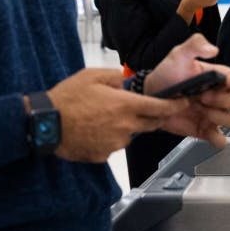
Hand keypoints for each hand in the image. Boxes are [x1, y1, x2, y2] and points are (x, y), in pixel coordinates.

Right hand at [48, 69, 183, 162]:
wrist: (46, 124)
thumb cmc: (67, 98)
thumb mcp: (91, 75)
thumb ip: (115, 76)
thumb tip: (125, 79)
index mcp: (125, 106)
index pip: (160, 108)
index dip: (175, 105)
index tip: (183, 102)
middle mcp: (125, 127)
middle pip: (150, 124)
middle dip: (152, 115)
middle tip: (141, 106)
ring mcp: (115, 144)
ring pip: (130, 134)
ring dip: (126, 126)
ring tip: (102, 117)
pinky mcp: (103, 156)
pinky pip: (113, 145)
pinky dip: (109, 138)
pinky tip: (93, 129)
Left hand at [144, 35, 229, 148]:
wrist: (151, 94)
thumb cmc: (168, 73)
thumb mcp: (179, 54)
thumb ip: (195, 45)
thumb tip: (212, 49)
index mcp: (222, 78)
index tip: (228, 80)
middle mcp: (222, 97)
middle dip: (225, 100)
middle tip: (204, 96)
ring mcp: (214, 114)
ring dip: (217, 116)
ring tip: (199, 108)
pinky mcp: (204, 129)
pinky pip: (220, 139)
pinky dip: (216, 138)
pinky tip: (204, 128)